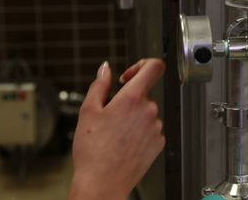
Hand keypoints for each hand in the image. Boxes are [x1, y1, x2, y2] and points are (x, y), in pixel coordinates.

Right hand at [68, 59, 165, 199]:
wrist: (103, 182)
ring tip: (115, 135)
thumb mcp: (88, 111)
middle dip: (127, 101)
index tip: (128, 76)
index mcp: (132, 98)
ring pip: (146, 113)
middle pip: (143, 94)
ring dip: (133, 118)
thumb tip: (105, 68)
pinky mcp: (159, 142)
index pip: (154, 66)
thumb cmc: (93, 151)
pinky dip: (139, 133)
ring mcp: (157, 127)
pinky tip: (124, 144)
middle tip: (109, 118)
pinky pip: (150, 129)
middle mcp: (150, 110)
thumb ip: (100, 85)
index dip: (141, 65)